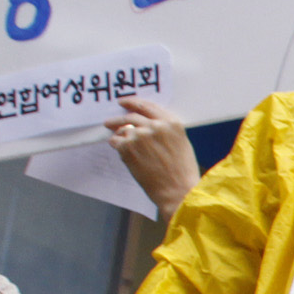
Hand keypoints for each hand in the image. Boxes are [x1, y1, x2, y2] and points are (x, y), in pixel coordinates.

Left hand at [106, 98, 198, 225]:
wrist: (178, 191)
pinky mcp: (127, 147)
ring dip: (119, 135)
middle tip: (110, 122)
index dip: (132, 102)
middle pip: (131, 116)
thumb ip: (166, 131)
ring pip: (122, 130)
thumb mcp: (182, 144)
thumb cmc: (183, 172)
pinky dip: (116, 146)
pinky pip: (115, 142)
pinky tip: (122, 153)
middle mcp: (155, 126)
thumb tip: (146, 126)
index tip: (124, 102)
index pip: (147, 106)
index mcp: (171, 123)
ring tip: (118, 142)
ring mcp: (139, 135)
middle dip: (118, 118)